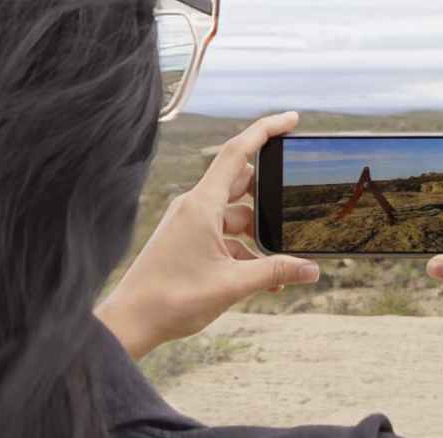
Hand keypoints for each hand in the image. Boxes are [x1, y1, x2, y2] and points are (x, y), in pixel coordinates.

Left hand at [96, 112, 319, 358]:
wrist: (131, 323)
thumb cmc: (172, 300)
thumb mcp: (233, 285)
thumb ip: (275, 272)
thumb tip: (312, 270)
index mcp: (202, 205)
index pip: (238, 153)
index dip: (266, 130)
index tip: (292, 120)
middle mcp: (194, 206)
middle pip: (241, 181)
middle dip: (271, 193)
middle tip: (298, 201)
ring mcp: (189, 222)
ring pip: (236, 213)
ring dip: (259, 231)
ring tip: (282, 258)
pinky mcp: (187, 240)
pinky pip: (224, 233)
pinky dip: (245, 248)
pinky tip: (262, 276)